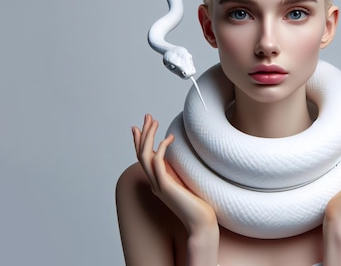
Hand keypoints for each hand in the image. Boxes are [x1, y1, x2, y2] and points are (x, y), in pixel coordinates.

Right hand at [132, 114, 216, 232]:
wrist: (202, 224)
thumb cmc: (199, 206)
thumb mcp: (186, 184)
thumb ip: (179, 174)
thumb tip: (180, 160)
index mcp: (158, 182)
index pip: (144, 158)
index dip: (139, 141)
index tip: (139, 126)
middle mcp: (155, 183)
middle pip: (141, 153)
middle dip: (143, 133)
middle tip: (147, 117)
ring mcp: (158, 185)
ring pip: (144, 156)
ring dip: (148, 136)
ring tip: (154, 121)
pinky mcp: (166, 186)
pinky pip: (158, 163)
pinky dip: (161, 148)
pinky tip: (170, 138)